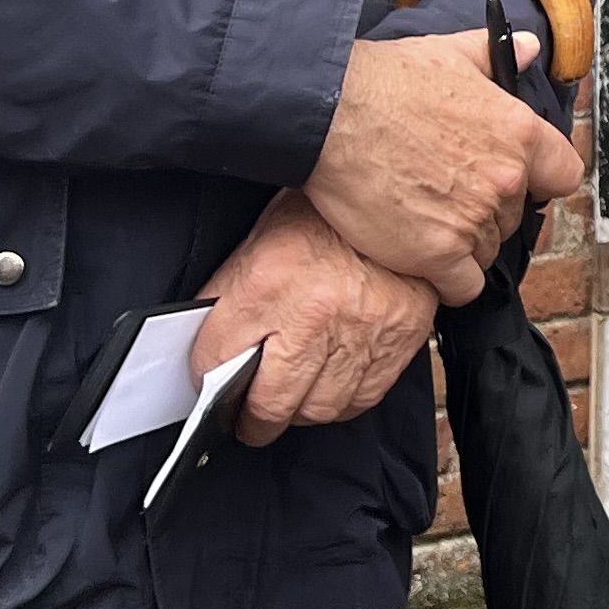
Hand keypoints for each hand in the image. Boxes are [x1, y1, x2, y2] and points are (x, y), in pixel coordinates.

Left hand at [200, 189, 441, 445]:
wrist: (393, 187)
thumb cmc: (319, 217)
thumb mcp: (257, 246)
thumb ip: (229, 301)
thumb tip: (209, 354)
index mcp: (268, 282)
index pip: (217, 362)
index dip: (206, 381)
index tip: (211, 388)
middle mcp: (316, 312)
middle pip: (273, 403)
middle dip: (256, 420)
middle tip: (252, 420)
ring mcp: (364, 328)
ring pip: (321, 408)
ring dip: (302, 412)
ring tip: (295, 398)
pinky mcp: (402, 336)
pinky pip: (365, 396)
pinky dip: (344, 400)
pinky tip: (333, 385)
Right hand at [303, 30, 582, 303]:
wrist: (330, 113)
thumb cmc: (385, 81)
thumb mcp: (451, 53)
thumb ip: (496, 57)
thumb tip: (527, 48)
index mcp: (519, 133)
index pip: (563, 175)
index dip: (539, 180)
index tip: (517, 180)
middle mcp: (506, 180)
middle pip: (515, 217)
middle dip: (486, 210)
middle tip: (444, 194)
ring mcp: (473, 220)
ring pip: (486, 251)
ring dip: (461, 244)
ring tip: (422, 220)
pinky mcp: (436, 254)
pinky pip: (462, 287)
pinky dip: (446, 281)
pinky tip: (422, 260)